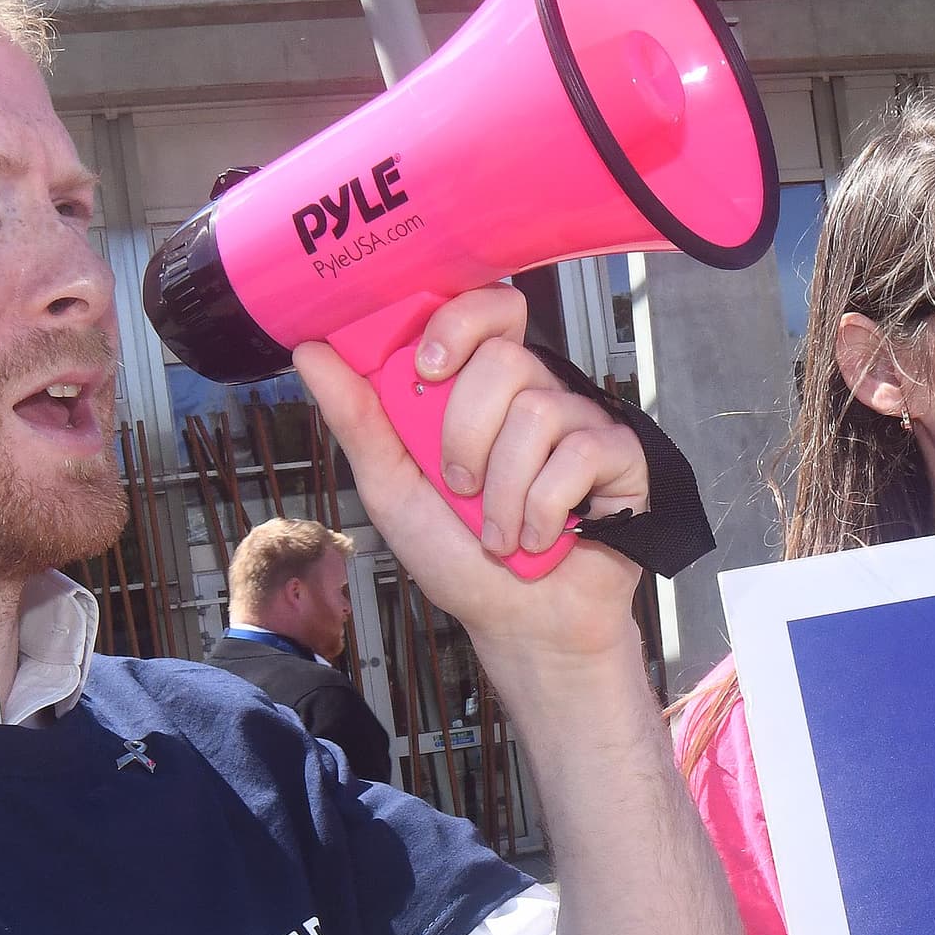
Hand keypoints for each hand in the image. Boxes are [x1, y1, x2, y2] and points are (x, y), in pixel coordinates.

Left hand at [290, 291, 648, 661]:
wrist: (520, 626)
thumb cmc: (459, 560)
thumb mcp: (392, 489)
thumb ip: (358, 420)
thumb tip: (312, 353)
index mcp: (483, 390)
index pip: (488, 308)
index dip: (460, 323)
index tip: (428, 368)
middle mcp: (536, 395)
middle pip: (507, 359)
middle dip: (466, 435)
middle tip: (460, 486)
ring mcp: (582, 424)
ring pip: (538, 413)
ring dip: (503, 491)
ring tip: (498, 533)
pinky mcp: (622, 457)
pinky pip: (580, 454)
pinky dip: (542, 509)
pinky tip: (539, 537)